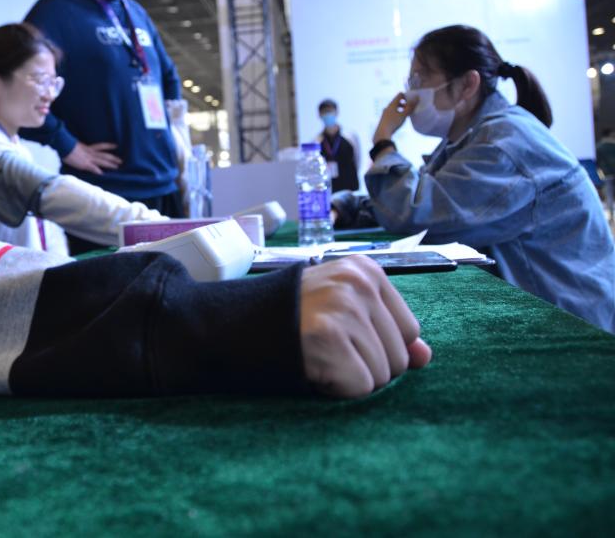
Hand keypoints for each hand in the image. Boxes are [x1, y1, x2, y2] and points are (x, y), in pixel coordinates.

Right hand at [63, 141, 121, 174]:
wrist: (64, 145)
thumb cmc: (67, 145)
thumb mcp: (75, 145)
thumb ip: (80, 148)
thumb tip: (80, 147)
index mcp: (88, 148)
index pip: (101, 146)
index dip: (108, 146)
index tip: (116, 145)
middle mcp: (90, 152)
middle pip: (104, 155)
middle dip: (113, 158)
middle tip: (121, 161)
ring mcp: (88, 158)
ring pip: (101, 160)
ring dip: (109, 164)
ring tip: (116, 167)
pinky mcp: (83, 163)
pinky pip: (92, 167)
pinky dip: (97, 170)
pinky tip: (102, 173)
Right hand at [299, 256, 431, 397]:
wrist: (235, 324)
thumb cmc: (292, 319)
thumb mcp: (343, 310)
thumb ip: (387, 330)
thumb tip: (425, 358)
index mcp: (365, 271)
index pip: (409, 329)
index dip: (378, 345)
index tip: (342, 337)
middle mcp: (357, 284)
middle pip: (400, 355)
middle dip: (367, 364)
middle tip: (328, 350)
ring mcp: (343, 308)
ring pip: (383, 375)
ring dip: (351, 378)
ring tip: (319, 357)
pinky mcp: (329, 336)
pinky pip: (360, 387)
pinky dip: (337, 389)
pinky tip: (314, 369)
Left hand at [374, 92, 416, 142]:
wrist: (382, 133)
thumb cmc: (393, 123)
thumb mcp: (404, 115)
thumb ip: (410, 106)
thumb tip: (417, 98)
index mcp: (392, 104)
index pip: (400, 95)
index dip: (406, 96)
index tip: (412, 101)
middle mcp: (387, 107)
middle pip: (397, 101)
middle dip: (404, 104)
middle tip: (410, 109)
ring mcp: (385, 113)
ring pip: (394, 108)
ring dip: (401, 109)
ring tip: (406, 115)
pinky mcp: (384, 119)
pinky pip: (392, 113)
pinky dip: (397, 114)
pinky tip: (400, 120)